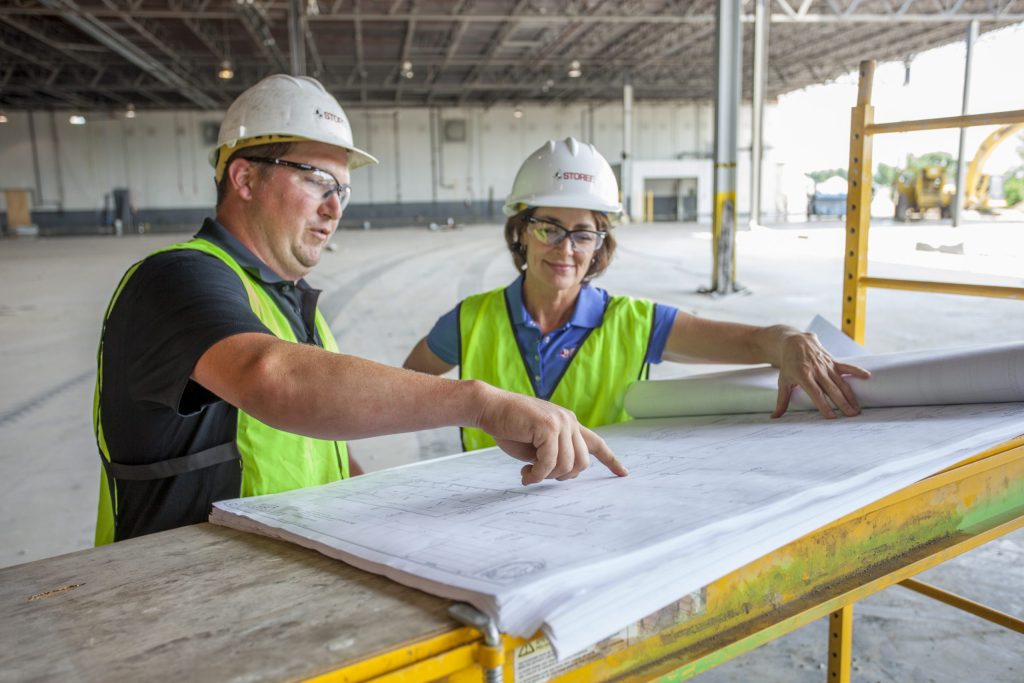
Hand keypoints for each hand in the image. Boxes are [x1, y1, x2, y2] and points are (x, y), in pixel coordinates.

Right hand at [473, 383, 628, 484]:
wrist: (489, 408)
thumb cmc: (509, 427)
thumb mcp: (537, 445)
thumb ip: (555, 455)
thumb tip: (566, 473)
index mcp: (569, 424)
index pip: (597, 443)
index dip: (611, 460)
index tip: (624, 473)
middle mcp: (570, 421)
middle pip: (582, 462)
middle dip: (562, 476)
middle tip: (541, 475)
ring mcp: (560, 422)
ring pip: (566, 465)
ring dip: (545, 476)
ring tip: (529, 474)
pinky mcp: (548, 426)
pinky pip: (549, 462)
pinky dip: (536, 474)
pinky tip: (525, 474)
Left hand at [772, 332, 870, 418]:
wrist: (794, 342)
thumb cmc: (788, 364)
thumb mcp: (783, 381)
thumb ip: (782, 400)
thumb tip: (774, 417)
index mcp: (803, 375)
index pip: (815, 393)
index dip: (824, 405)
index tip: (832, 417)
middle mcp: (816, 370)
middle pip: (831, 389)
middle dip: (842, 403)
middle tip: (852, 416)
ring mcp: (826, 365)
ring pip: (840, 382)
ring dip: (850, 395)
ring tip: (858, 408)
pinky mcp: (833, 360)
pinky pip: (846, 367)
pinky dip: (857, 371)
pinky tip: (868, 377)